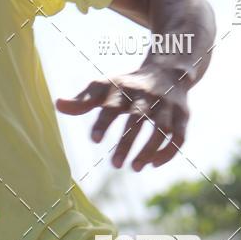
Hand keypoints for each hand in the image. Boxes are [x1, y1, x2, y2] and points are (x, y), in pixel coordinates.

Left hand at [56, 66, 188, 170]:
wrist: (168, 71)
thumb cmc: (128, 85)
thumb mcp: (105, 87)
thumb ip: (83, 100)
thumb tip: (57, 104)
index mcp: (125, 88)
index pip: (113, 105)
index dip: (103, 122)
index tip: (95, 140)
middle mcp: (147, 96)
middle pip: (137, 119)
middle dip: (127, 143)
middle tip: (114, 165)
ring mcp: (167, 106)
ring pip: (161, 130)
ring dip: (148, 150)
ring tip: (134, 168)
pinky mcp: (183, 116)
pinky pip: (179, 137)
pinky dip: (167, 153)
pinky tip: (152, 164)